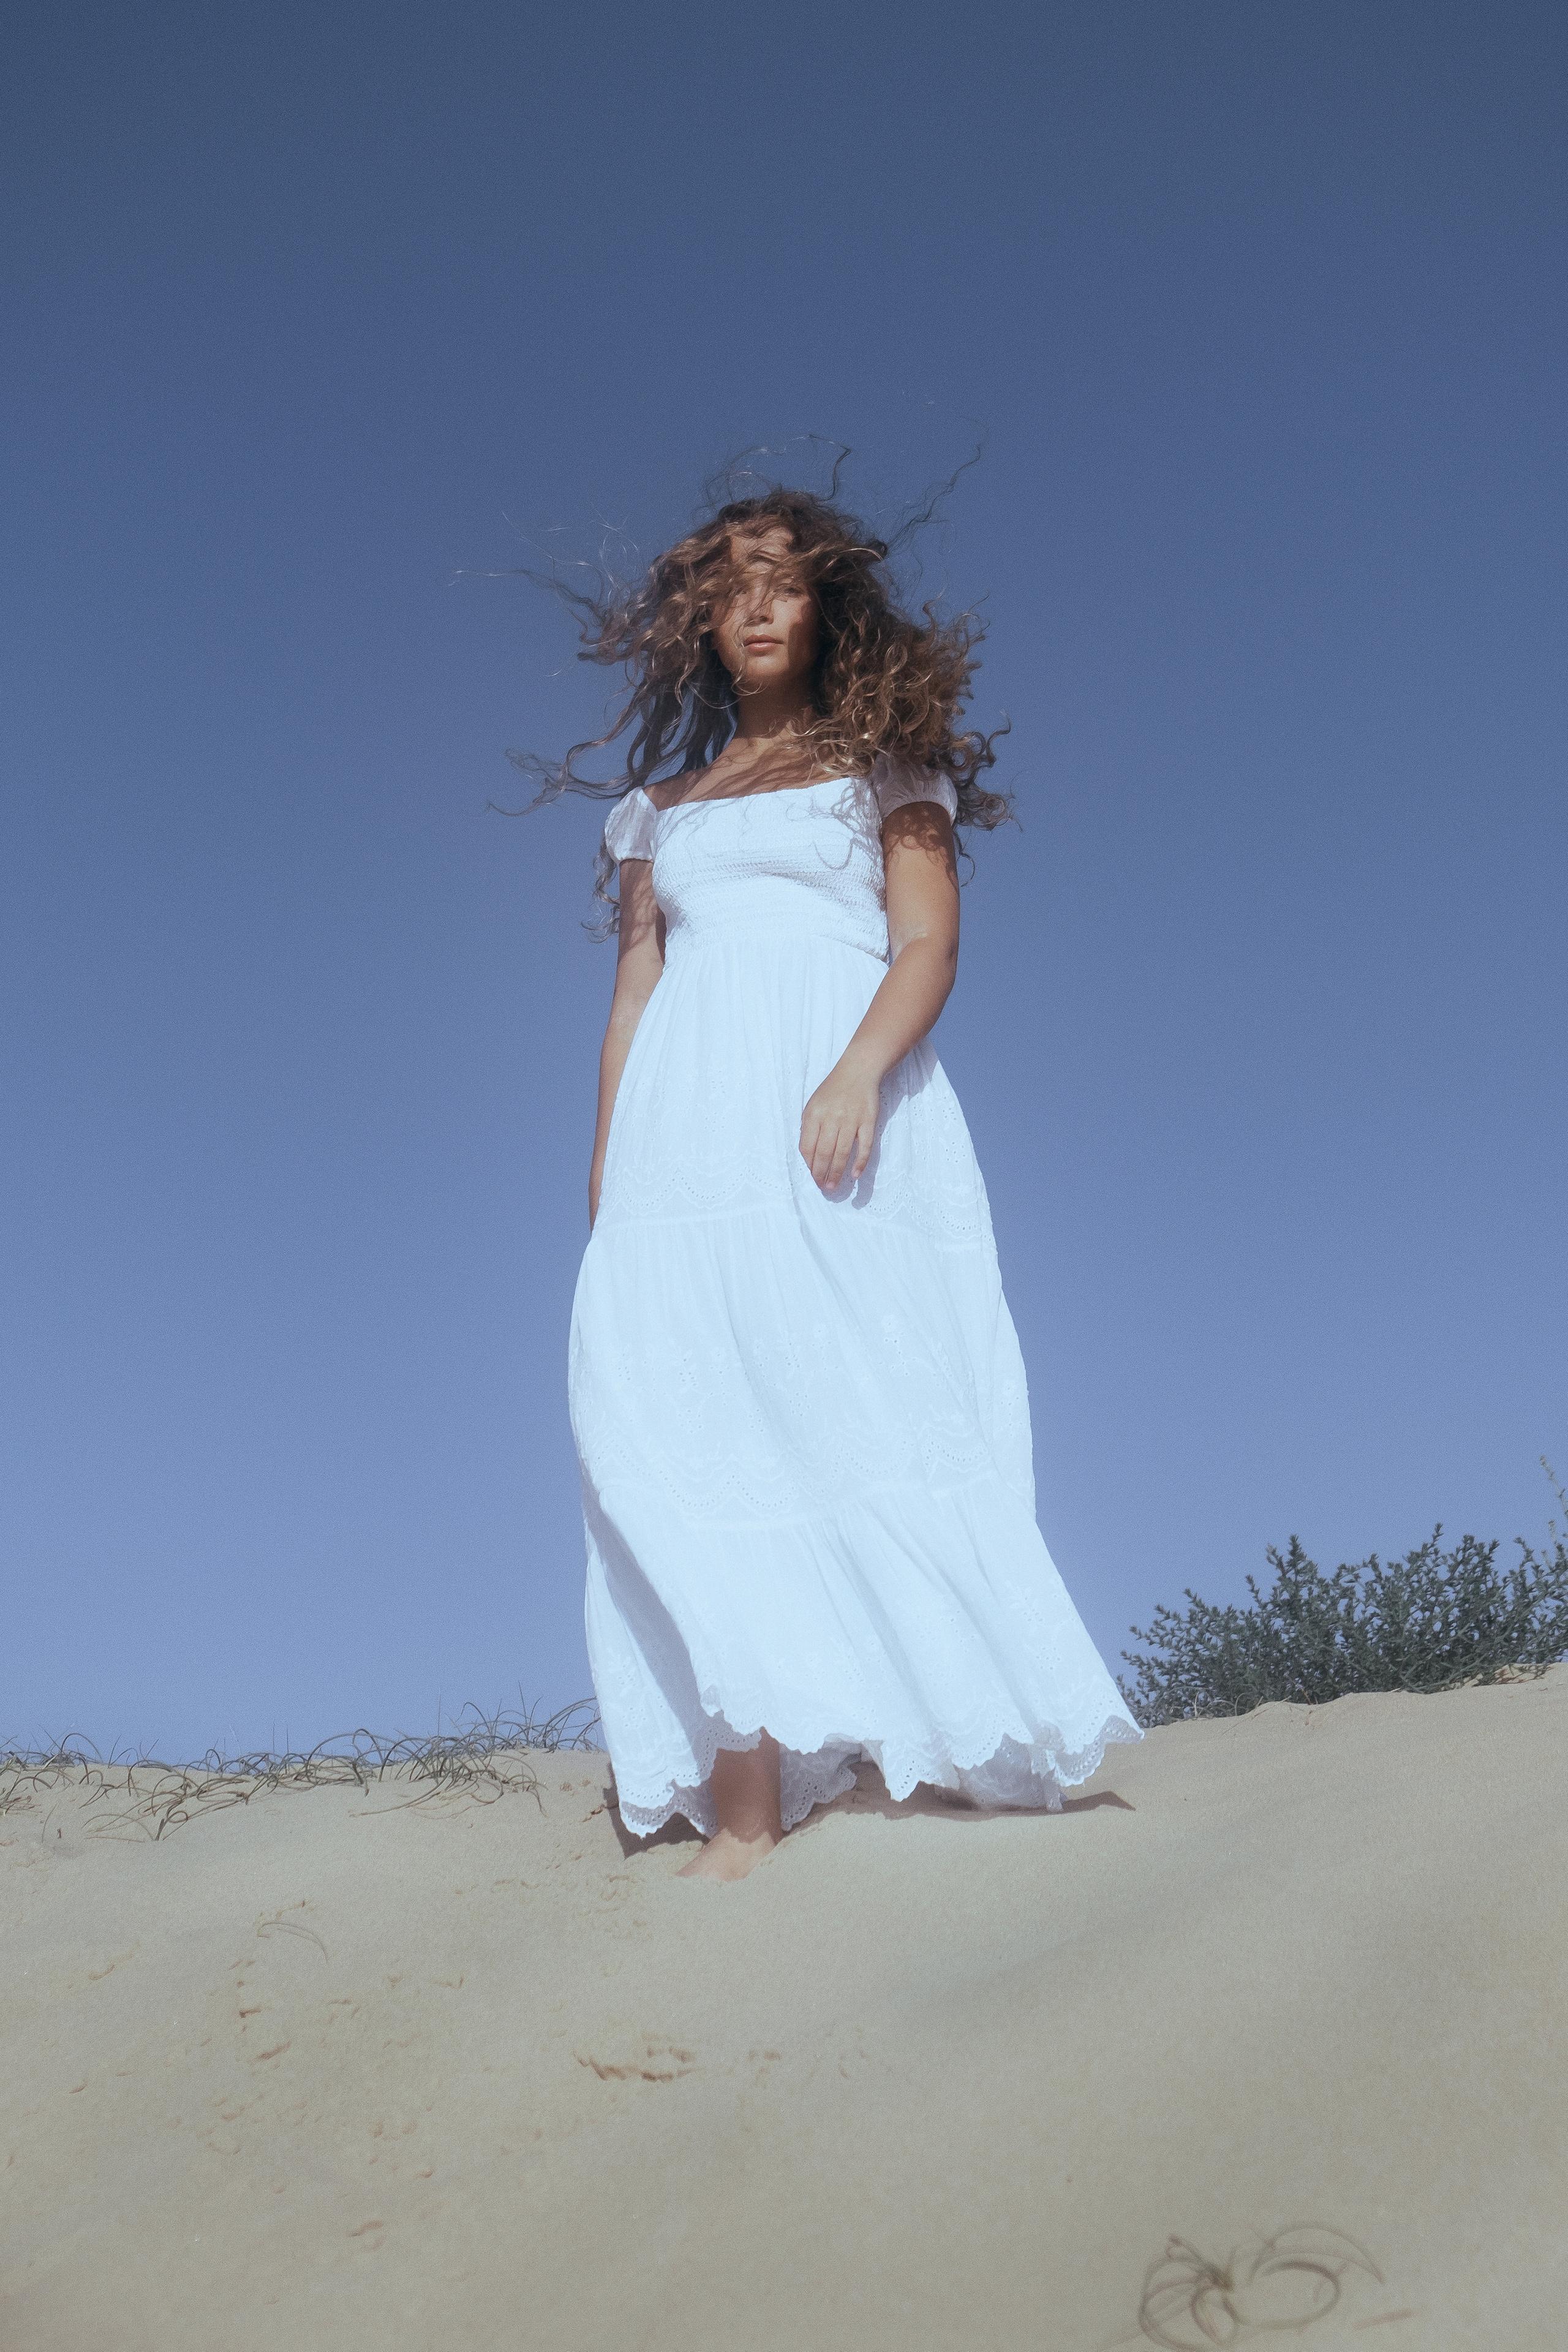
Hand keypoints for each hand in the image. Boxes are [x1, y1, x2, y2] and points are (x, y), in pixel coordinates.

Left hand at [799, 1056, 881, 1191]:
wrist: (858, 1070)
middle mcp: (832, 1118)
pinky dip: (860, 1162)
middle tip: (821, 1188)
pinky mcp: (868, 1121)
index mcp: (814, 1114)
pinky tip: (855, 1175)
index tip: (810, 1177)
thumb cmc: (832, 1090)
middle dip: (821, 1174)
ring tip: (833, 1186)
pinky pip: (865, 1146)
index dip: (808, 1165)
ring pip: (842, 1152)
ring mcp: (851, 1120)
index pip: (807, 1146)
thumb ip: (809, 1127)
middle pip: (824, 1153)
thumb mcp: (813, 1104)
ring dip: (837, 1172)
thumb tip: (807, 1155)